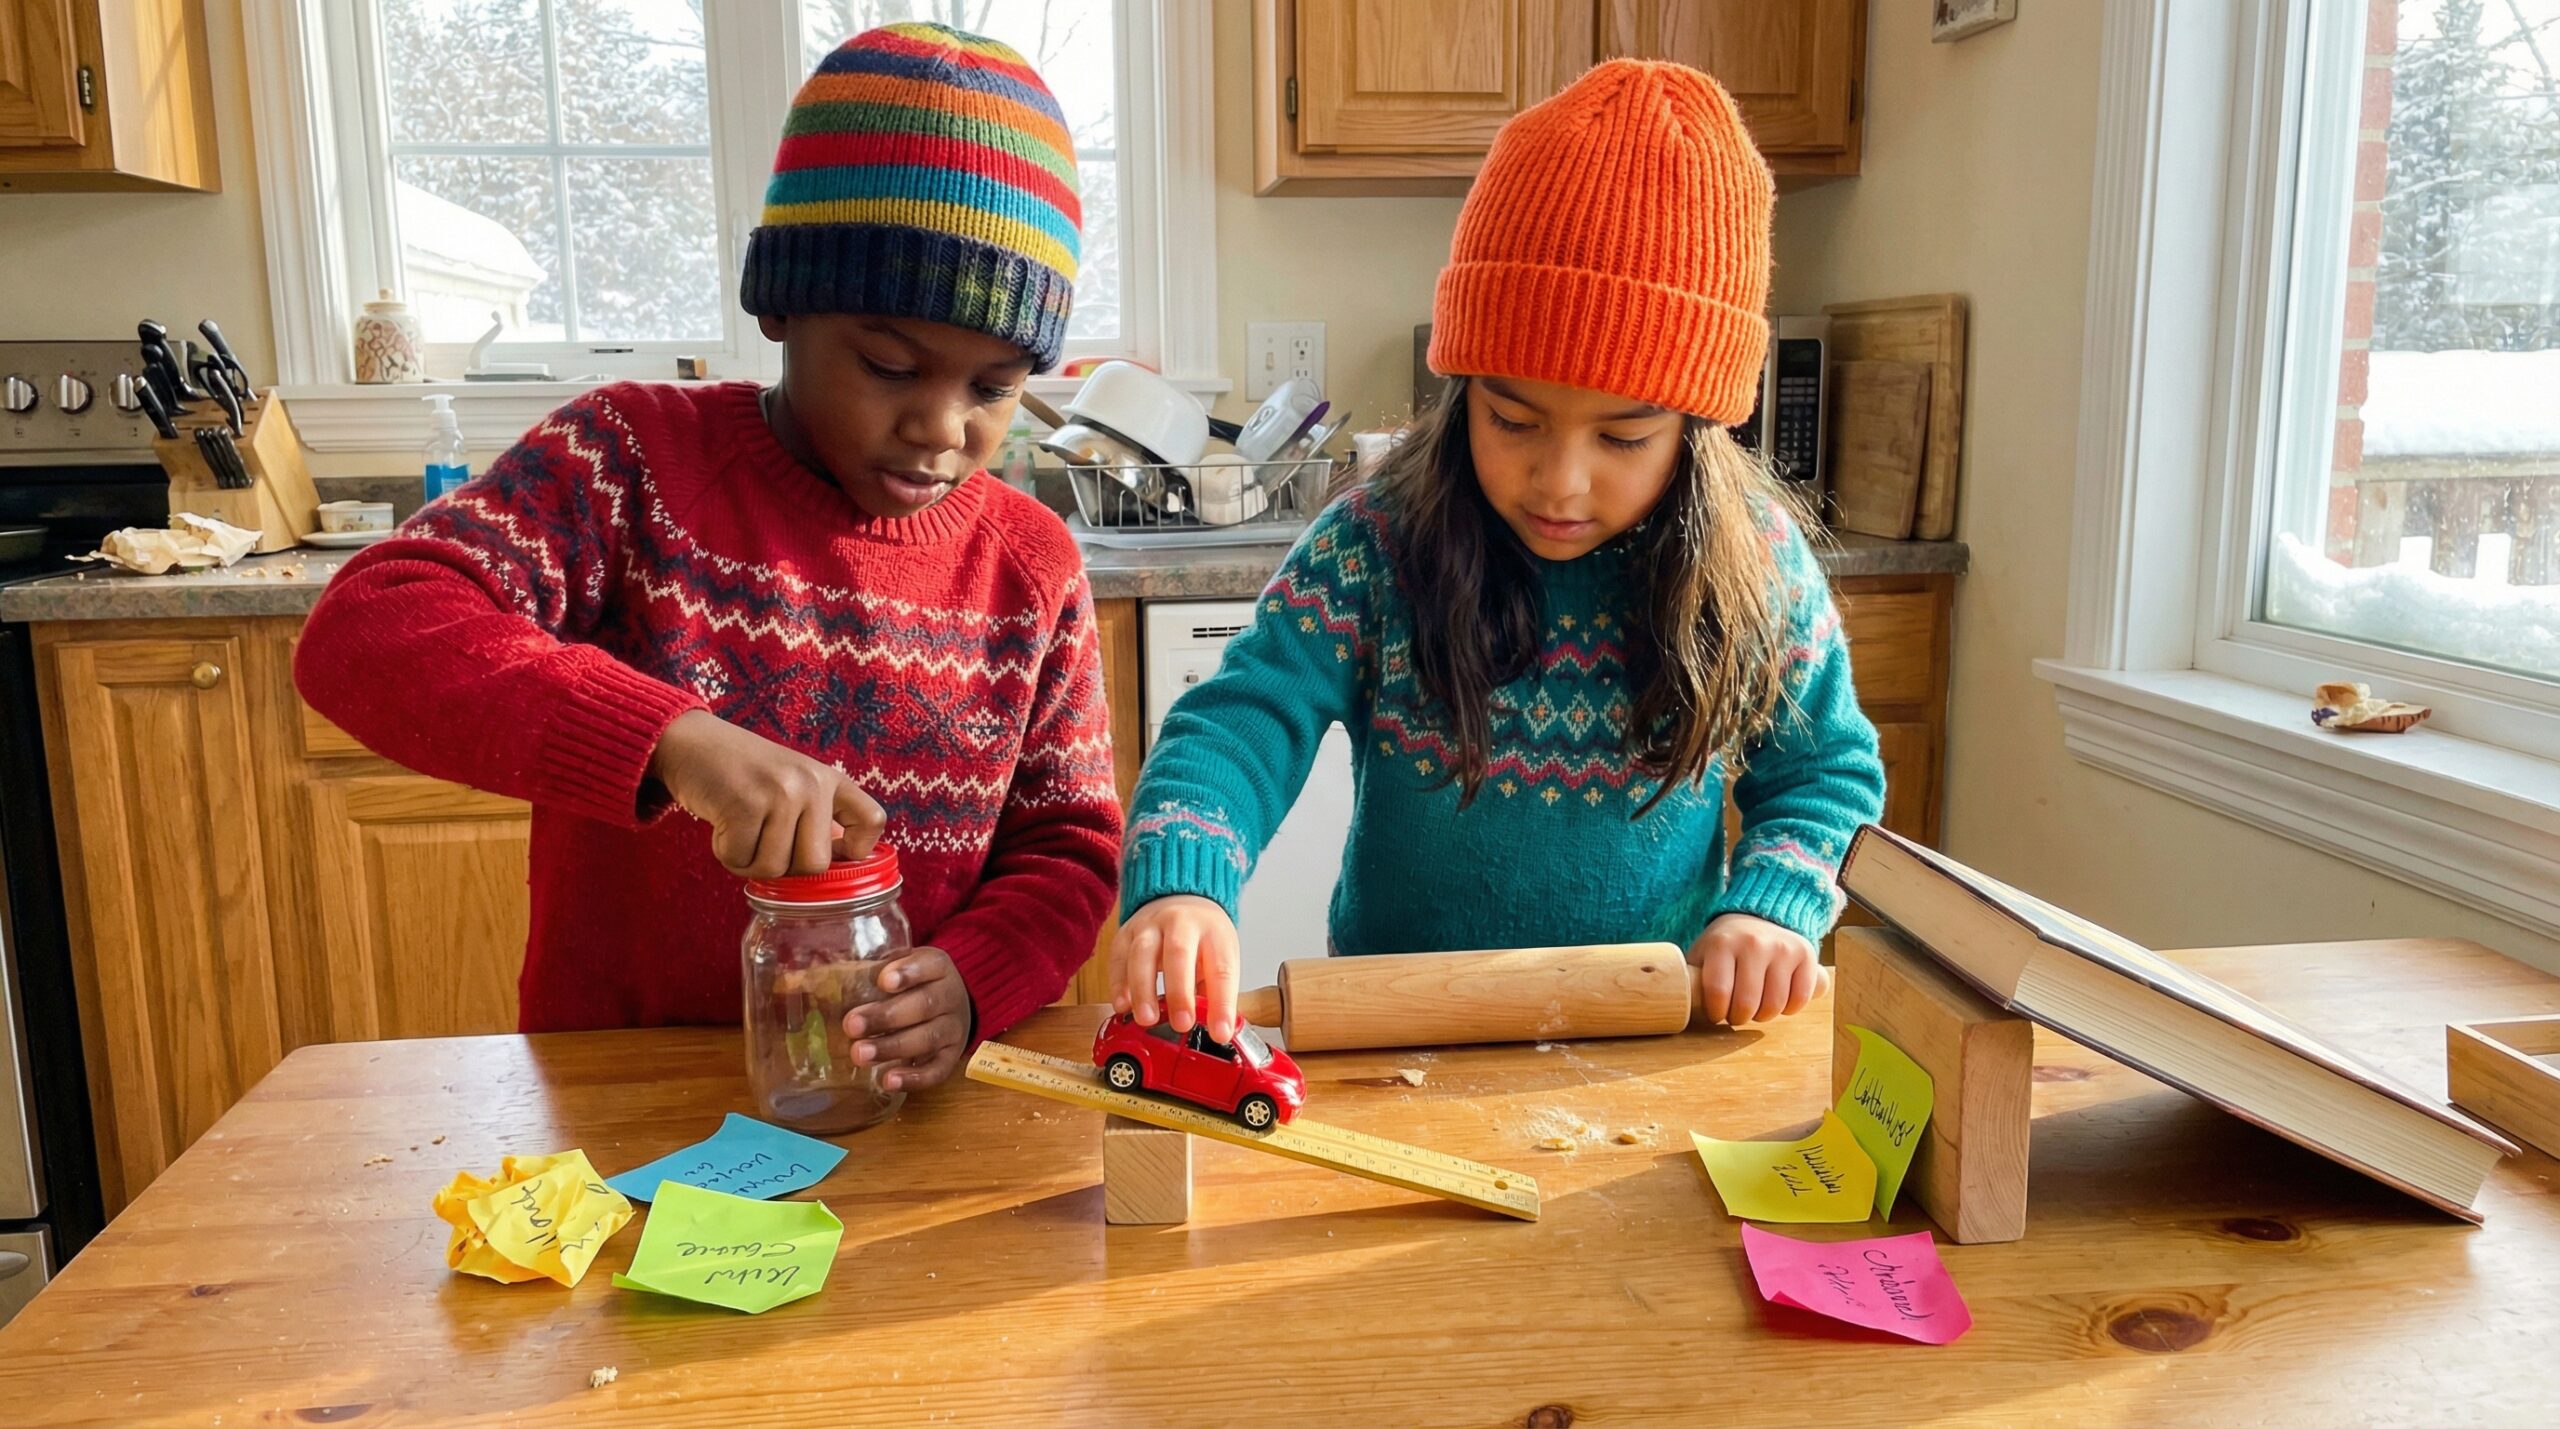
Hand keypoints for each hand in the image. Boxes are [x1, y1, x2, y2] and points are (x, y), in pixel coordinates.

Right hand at [648, 709, 885, 877]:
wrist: (692, 742)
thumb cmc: (743, 773)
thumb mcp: (792, 783)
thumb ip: (816, 817)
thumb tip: (839, 862)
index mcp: (829, 779)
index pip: (872, 820)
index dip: (857, 850)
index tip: (831, 852)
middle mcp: (811, 783)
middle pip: (814, 864)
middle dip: (783, 866)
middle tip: (762, 842)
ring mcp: (780, 792)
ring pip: (774, 868)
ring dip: (748, 862)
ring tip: (739, 830)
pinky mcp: (745, 803)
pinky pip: (740, 859)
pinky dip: (726, 854)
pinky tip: (722, 826)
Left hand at [841, 948, 971, 1092]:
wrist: (952, 1006)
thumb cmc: (914, 984)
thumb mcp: (897, 967)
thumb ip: (862, 969)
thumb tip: (795, 980)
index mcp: (937, 967)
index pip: (929, 965)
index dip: (908, 973)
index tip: (883, 981)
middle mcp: (950, 996)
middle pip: (924, 1005)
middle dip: (886, 1016)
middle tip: (851, 1025)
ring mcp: (954, 1029)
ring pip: (928, 1038)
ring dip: (892, 1047)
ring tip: (859, 1054)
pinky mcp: (951, 1057)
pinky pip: (938, 1070)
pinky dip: (914, 1078)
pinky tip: (888, 1081)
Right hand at [1109, 895, 1240, 1042]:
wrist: (1180, 898)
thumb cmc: (1202, 937)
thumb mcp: (1220, 957)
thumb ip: (1215, 991)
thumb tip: (1216, 1029)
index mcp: (1214, 931)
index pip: (1221, 969)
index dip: (1221, 1003)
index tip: (1220, 1032)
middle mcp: (1181, 922)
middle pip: (1179, 953)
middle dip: (1179, 992)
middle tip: (1181, 1024)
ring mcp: (1150, 925)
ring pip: (1142, 953)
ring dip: (1143, 990)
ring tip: (1147, 1019)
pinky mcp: (1125, 932)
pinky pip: (1118, 958)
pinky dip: (1118, 984)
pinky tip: (1122, 1006)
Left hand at [1689, 913, 1826, 1025]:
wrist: (1759, 916)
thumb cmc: (1725, 946)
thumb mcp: (1703, 953)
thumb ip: (1691, 976)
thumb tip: (1674, 1004)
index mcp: (1722, 943)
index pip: (1718, 992)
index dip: (1716, 1013)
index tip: (1716, 1014)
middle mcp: (1753, 943)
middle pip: (1747, 1003)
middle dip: (1739, 1018)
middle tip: (1736, 1014)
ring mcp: (1782, 948)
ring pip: (1775, 1004)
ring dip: (1763, 1016)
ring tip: (1755, 1008)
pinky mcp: (1806, 954)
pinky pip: (1799, 998)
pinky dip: (1789, 1009)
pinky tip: (1778, 1001)